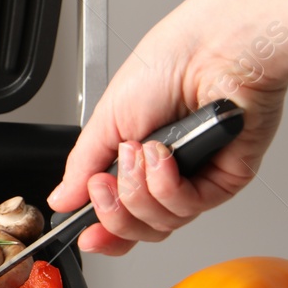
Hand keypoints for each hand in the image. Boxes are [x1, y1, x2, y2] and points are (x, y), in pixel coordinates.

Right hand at [47, 3, 287, 254]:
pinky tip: (164, 156)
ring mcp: (197, 179)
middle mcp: (168, 174)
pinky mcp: (225, 181)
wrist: (211, 51)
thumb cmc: (169, 64)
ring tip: (141, 152)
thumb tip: (62, 198)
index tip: (87, 236)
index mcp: (138, 160)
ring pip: (161, 223)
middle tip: (105, 184)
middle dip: (115, 211)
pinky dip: (168, 184)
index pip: (121, 213)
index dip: (104, 231)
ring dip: (141, 190)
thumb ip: (82, 165)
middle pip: (138, 228)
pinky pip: (189, 207)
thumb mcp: (107, 118)